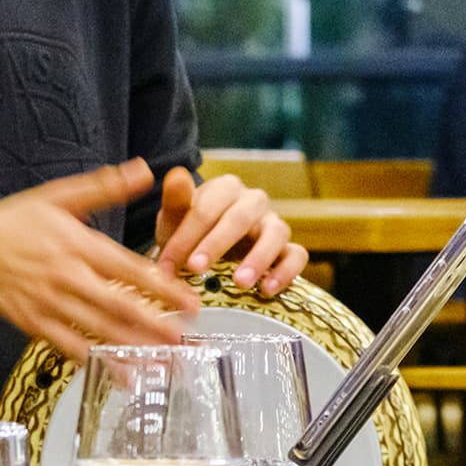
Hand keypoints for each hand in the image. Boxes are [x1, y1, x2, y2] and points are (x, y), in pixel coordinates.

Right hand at [0, 159, 200, 361]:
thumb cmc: (13, 222)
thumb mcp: (58, 196)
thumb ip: (104, 187)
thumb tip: (145, 171)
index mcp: (76, 244)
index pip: (128, 268)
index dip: (162, 287)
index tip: (190, 302)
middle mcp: (65, 276)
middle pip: (116, 305)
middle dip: (152, 324)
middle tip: (182, 340)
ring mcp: (48, 303)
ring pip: (96, 330)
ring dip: (130, 347)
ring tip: (159, 361)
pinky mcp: (32, 323)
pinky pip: (67, 346)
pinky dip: (94, 361)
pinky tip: (117, 373)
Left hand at [153, 168, 307, 296]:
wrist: (204, 255)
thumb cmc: (188, 234)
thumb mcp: (175, 220)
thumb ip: (176, 201)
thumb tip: (176, 174)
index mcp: (225, 189)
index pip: (207, 207)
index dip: (185, 236)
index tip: (167, 264)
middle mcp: (253, 201)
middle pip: (240, 218)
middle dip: (216, 244)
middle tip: (196, 269)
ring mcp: (273, 224)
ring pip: (276, 233)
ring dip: (259, 259)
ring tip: (240, 283)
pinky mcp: (288, 248)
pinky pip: (297, 255)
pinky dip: (286, 271)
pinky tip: (267, 290)